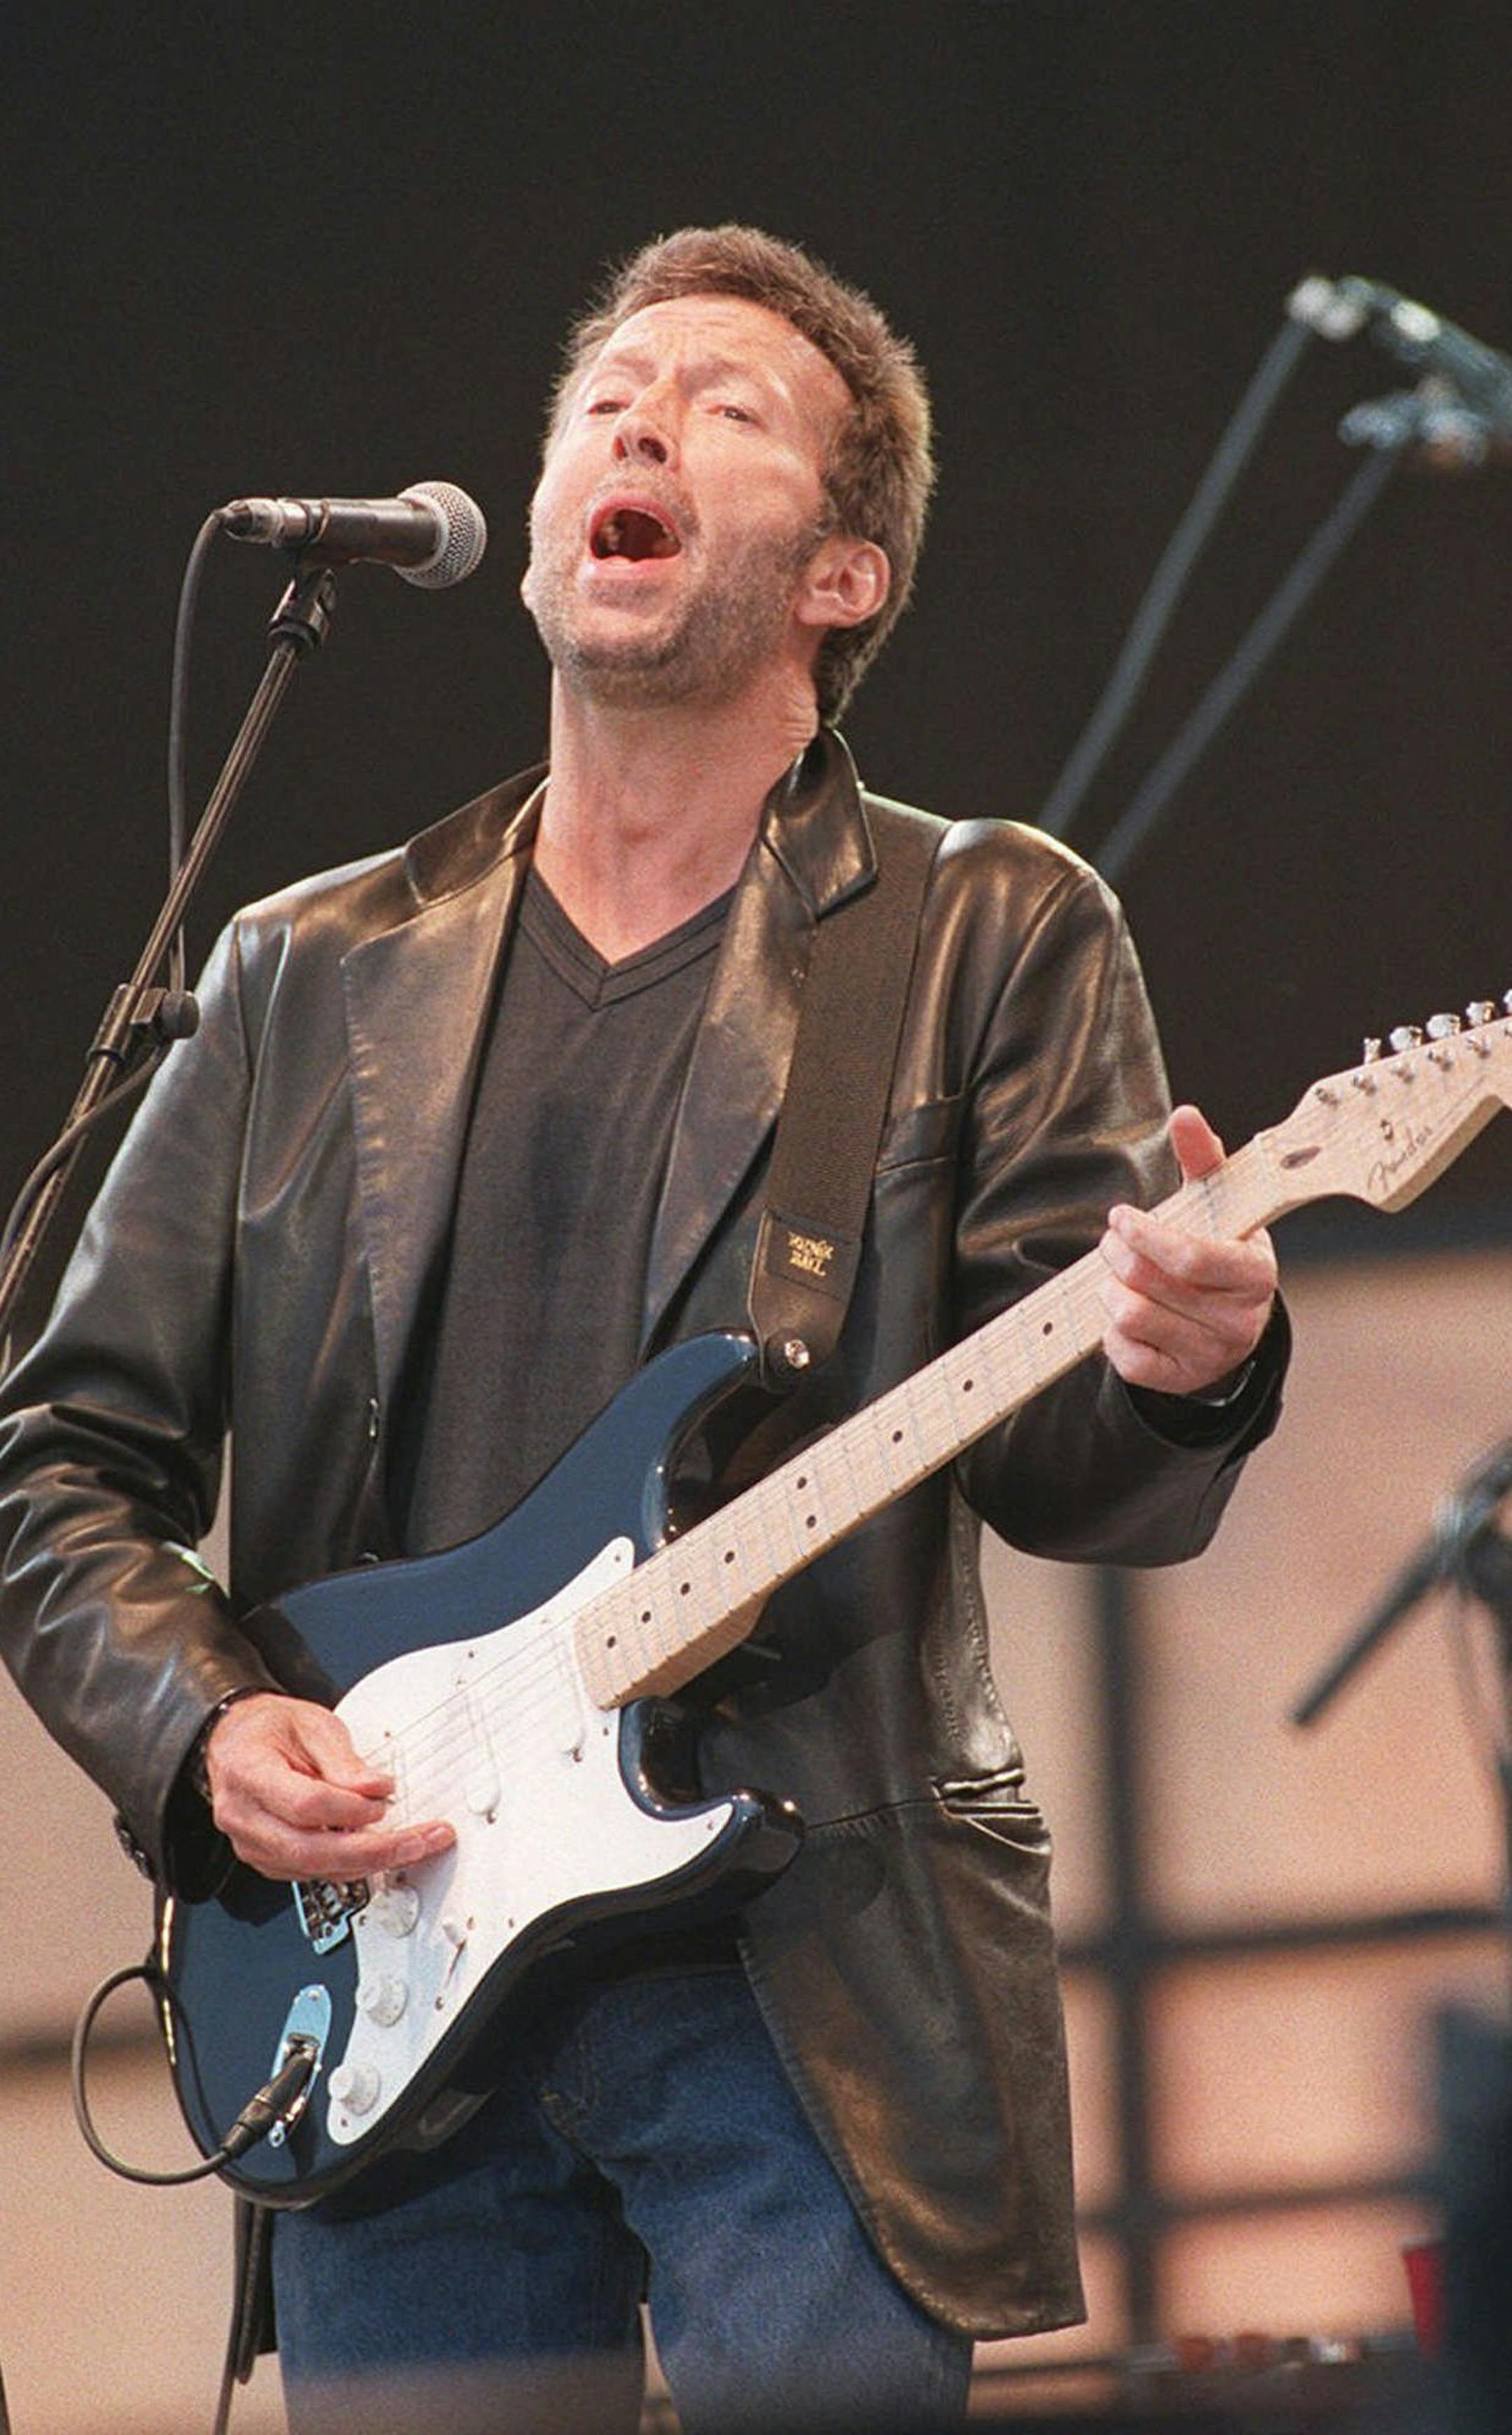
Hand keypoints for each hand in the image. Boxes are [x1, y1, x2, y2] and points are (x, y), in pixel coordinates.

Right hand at [202, 1692, 456, 1882]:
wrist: (237, 1741)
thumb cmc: (270, 1729)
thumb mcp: (312, 1725)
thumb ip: (344, 1761)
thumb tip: (377, 1789)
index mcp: (248, 1773)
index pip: (306, 1805)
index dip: (351, 1808)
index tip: (384, 1800)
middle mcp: (243, 1817)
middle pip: (310, 1850)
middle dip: (372, 1851)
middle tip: (416, 1843)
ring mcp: (251, 1843)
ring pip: (313, 1869)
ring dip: (368, 1862)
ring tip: (411, 1846)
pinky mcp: (267, 1859)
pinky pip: (311, 1872)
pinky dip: (350, 1865)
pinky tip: (379, 1849)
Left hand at [1098, 1104, 1276, 1398]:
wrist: (1233, 1325)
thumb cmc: (1220, 1252)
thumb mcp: (1219, 1207)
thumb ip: (1202, 1159)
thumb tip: (1185, 1114)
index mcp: (1255, 1274)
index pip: (1191, 1256)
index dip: (1145, 1235)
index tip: (1121, 1216)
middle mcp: (1239, 1321)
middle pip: (1150, 1283)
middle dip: (1119, 1255)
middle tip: (1113, 1241)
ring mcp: (1210, 1355)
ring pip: (1131, 1317)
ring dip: (1111, 1290)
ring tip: (1118, 1276)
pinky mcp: (1178, 1380)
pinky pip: (1125, 1357)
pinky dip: (1112, 1332)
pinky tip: (1124, 1314)